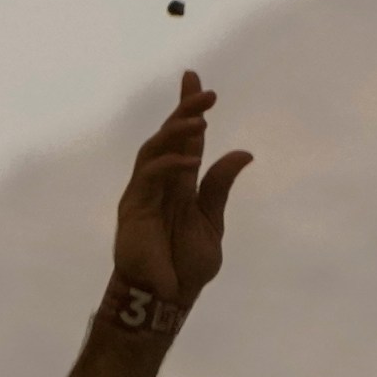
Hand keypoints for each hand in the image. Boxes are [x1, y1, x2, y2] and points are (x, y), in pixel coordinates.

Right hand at [113, 72, 251, 308]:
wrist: (166, 298)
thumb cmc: (186, 266)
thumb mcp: (211, 222)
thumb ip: (219, 187)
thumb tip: (243, 152)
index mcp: (181, 184)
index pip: (186, 139)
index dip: (189, 109)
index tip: (196, 79)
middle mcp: (160, 182)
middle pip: (168, 135)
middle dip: (184, 110)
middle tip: (202, 88)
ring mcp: (143, 192)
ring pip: (154, 148)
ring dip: (175, 130)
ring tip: (200, 118)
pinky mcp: (132, 207)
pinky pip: (148, 176)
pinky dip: (168, 164)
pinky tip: (189, 160)